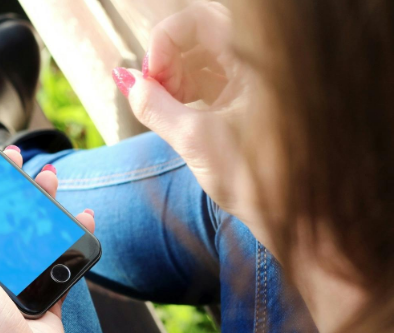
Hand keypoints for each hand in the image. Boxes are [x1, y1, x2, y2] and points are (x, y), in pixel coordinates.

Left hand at [0, 147, 95, 332]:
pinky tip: (82, 217)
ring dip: (46, 203)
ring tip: (50, 180)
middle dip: (14, 187)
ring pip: (36, 231)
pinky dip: (75, 235)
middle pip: (6, 217)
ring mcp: (22, 278)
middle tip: (18, 161)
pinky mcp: (48, 290)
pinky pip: (64, 257)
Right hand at [113, 1, 264, 241]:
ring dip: (176, 76)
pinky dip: (189, 90)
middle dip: (168, 59)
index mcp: (261, 60)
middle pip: (201, 35)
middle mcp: (262, 62)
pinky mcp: (252, 99)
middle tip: (152, 91)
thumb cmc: (261, 183)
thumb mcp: (195, 141)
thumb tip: (123, 80)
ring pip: (205, 56)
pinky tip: (177, 112)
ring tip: (163, 106)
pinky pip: (214, 78)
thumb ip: (153, 106)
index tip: (148, 77)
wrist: (299, 221)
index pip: (200, 20)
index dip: (165, 42)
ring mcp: (258, 80)